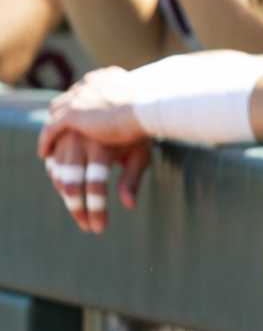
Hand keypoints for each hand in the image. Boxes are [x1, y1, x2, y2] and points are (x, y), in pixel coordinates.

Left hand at [37, 67, 148, 153]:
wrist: (149, 107)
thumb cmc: (156, 108)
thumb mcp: (144, 105)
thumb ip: (137, 107)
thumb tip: (145, 117)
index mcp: (106, 77)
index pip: (86, 89)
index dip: (81, 103)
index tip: (81, 117)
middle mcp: (89, 83)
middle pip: (68, 98)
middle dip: (63, 114)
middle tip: (63, 132)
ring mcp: (79, 97)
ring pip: (56, 113)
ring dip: (53, 128)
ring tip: (51, 145)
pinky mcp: (73, 114)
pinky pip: (51, 129)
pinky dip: (46, 141)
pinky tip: (45, 154)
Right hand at [37, 126, 152, 233]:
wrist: (122, 102)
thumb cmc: (137, 134)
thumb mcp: (140, 155)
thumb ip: (132, 179)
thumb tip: (128, 206)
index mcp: (103, 146)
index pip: (96, 184)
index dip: (96, 208)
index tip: (98, 228)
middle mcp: (81, 140)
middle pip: (72, 182)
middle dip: (77, 208)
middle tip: (86, 226)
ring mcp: (67, 135)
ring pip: (59, 172)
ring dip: (66, 196)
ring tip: (78, 212)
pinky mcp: (60, 133)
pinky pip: (53, 159)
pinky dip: (57, 176)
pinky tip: (66, 191)